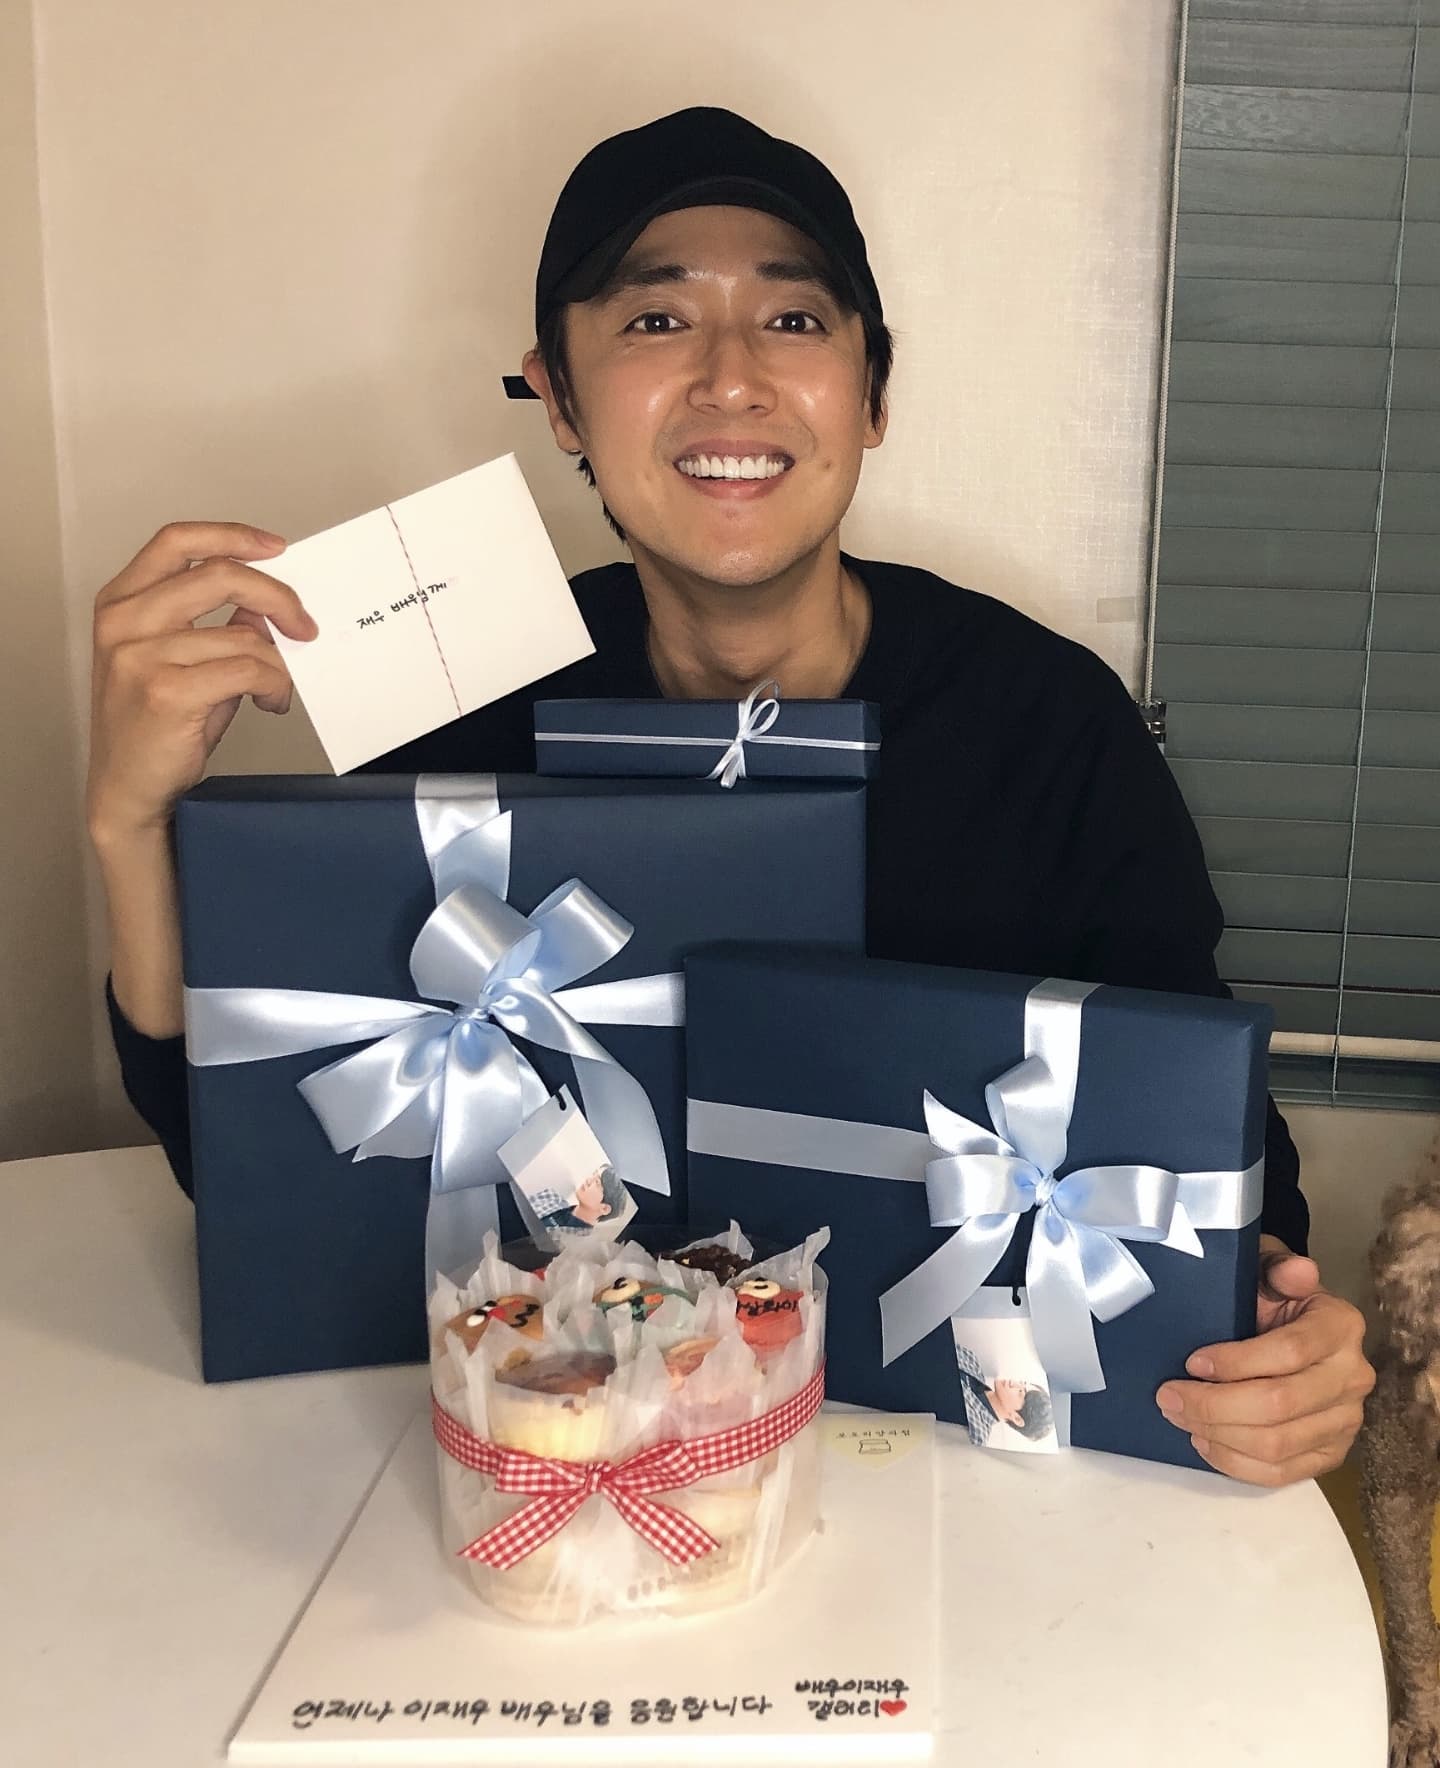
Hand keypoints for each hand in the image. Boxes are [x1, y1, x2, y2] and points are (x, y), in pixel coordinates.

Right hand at [87, 521, 315, 842]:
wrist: (128, 792)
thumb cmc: (156, 730)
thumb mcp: (184, 664)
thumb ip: (217, 628)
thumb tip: (267, 608)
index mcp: (121, 602)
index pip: (176, 541)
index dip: (231, 536)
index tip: (276, 547)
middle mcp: (123, 621)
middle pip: (219, 573)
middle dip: (278, 597)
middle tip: (305, 626)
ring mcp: (140, 655)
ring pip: (242, 634)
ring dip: (278, 663)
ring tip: (280, 688)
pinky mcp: (165, 691)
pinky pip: (247, 669)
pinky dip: (273, 685)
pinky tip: (271, 702)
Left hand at [1155, 1235, 1374, 1486]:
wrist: (1289, 1322)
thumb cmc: (1271, 1294)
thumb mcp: (1268, 1267)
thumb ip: (1278, 1267)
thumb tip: (1298, 1270)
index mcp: (1341, 1326)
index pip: (1288, 1353)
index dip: (1234, 1362)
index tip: (1191, 1362)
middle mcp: (1353, 1376)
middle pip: (1279, 1405)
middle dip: (1213, 1405)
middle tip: (1168, 1396)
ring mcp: (1346, 1420)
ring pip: (1277, 1444)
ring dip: (1218, 1435)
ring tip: (1179, 1416)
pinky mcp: (1331, 1453)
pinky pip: (1283, 1473)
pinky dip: (1237, 1463)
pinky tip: (1205, 1441)